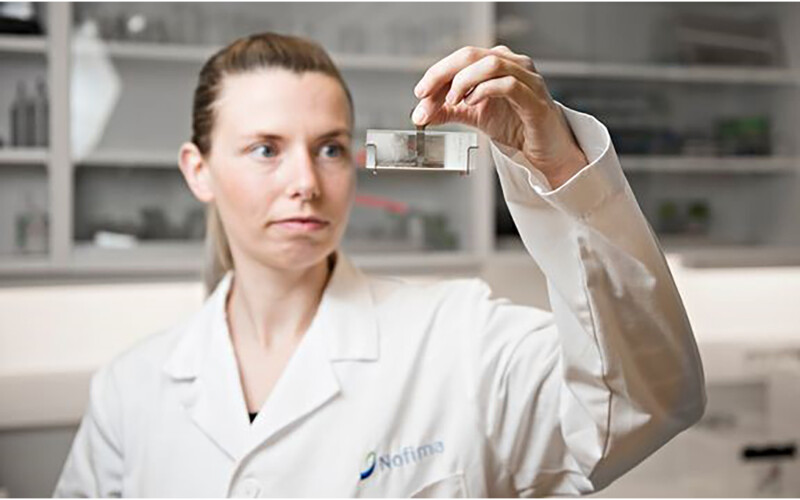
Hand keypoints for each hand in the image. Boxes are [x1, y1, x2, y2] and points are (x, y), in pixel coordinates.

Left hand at [412, 45, 587, 187]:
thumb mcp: (475, 115)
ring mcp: (527, 79)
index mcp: (497, 63)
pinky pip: (507, 84)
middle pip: (471, 54)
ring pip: (490, 64)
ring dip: (463, 81)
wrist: (546, 149)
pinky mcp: (534, 99)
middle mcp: (513, 64)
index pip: (461, 58)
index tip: (420, 94)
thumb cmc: (516, 125)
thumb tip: (420, 113)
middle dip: (442, 75)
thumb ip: (449, 110)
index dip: (436, 73)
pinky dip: (484, 91)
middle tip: (425, 96)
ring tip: (452, 101)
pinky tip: (472, 103)